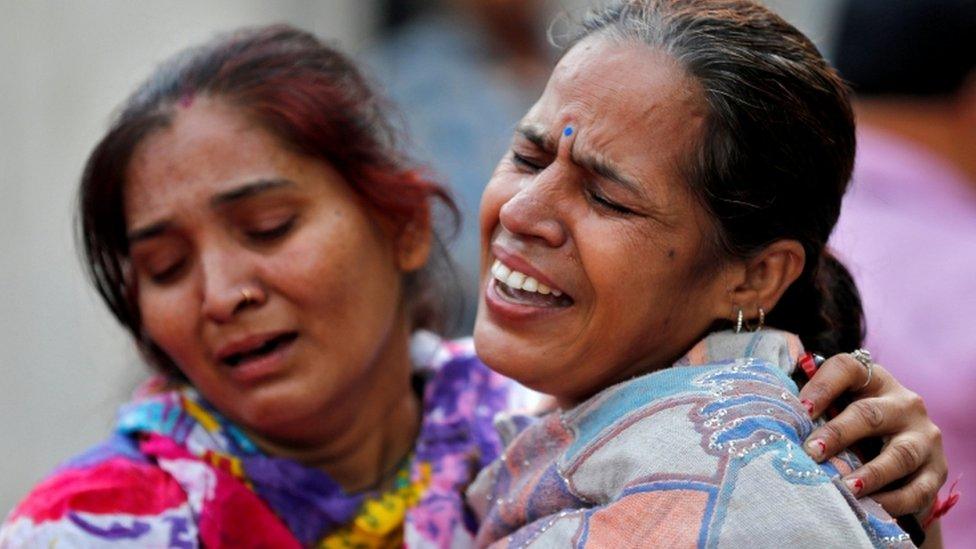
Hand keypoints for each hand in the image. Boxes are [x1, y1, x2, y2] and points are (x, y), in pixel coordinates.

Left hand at [798, 353, 946, 516]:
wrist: (903, 464)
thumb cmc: (856, 431)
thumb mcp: (839, 410)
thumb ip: (814, 408)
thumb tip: (771, 414)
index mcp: (874, 380)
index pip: (848, 368)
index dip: (822, 385)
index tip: (799, 409)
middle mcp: (903, 403)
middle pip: (870, 414)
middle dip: (838, 433)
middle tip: (811, 451)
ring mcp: (923, 436)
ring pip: (899, 454)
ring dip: (871, 473)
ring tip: (845, 487)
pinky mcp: (936, 470)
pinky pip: (918, 488)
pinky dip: (894, 500)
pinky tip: (871, 506)